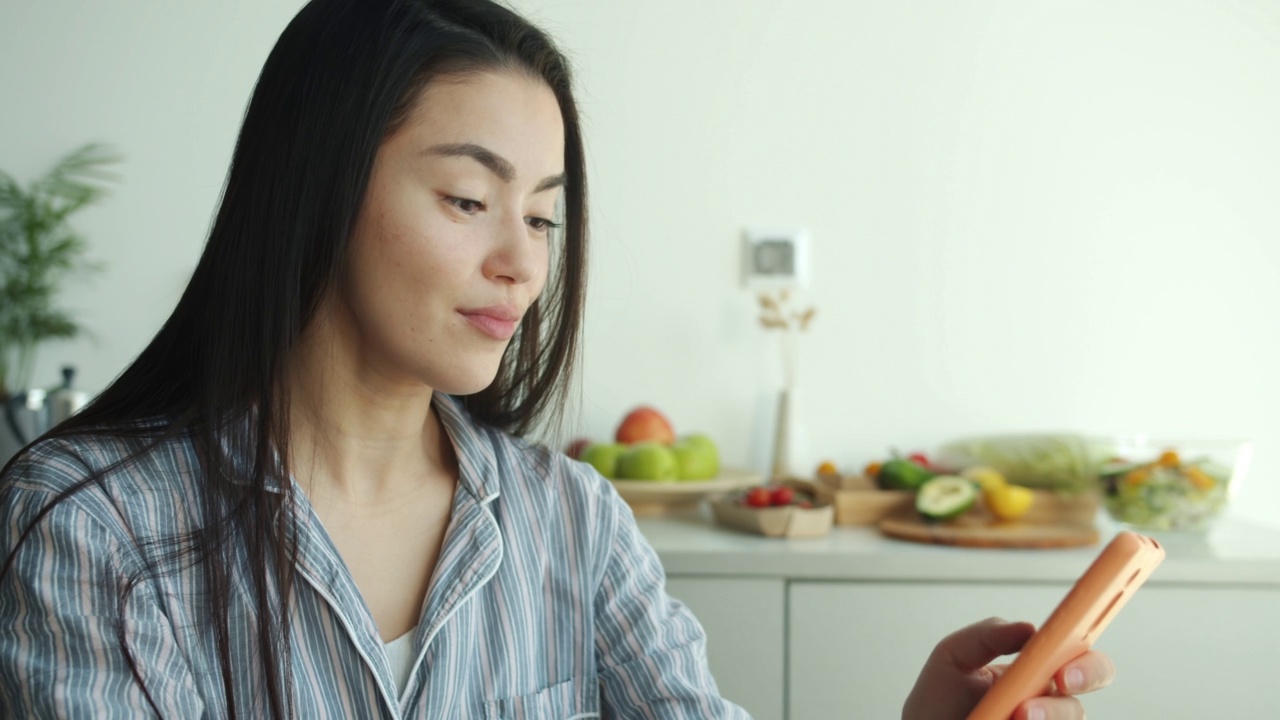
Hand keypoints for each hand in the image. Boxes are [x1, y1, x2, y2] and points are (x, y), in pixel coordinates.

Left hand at [902, 617, 1114, 719]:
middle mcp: (1050, 698)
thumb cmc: (939, 703)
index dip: (1085, 659)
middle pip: (1093, 685)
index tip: (1062, 669)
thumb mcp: (953, 658)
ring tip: (1012, 717)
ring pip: (1073, 717)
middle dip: (1083, 681)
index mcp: (1036, 668)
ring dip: (1048, 716)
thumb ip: (986, 636)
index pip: (1077, 654)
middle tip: (1052, 688)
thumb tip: (1028, 628)